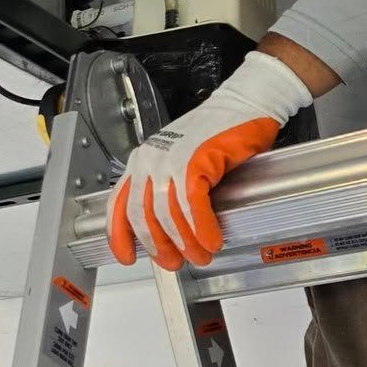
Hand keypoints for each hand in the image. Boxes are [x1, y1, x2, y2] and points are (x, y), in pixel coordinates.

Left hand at [107, 52, 312, 268]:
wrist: (246, 104)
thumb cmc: (219, 132)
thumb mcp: (183, 162)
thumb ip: (171, 189)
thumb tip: (172, 230)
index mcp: (142, 161)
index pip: (120, 204)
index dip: (120, 235)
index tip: (126, 257)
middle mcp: (149, 160)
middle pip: (142, 215)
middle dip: (158, 245)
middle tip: (173, 263)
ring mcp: (170, 159)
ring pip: (167, 213)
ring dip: (184, 241)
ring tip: (200, 255)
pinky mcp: (194, 160)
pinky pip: (192, 204)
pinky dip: (202, 227)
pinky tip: (211, 240)